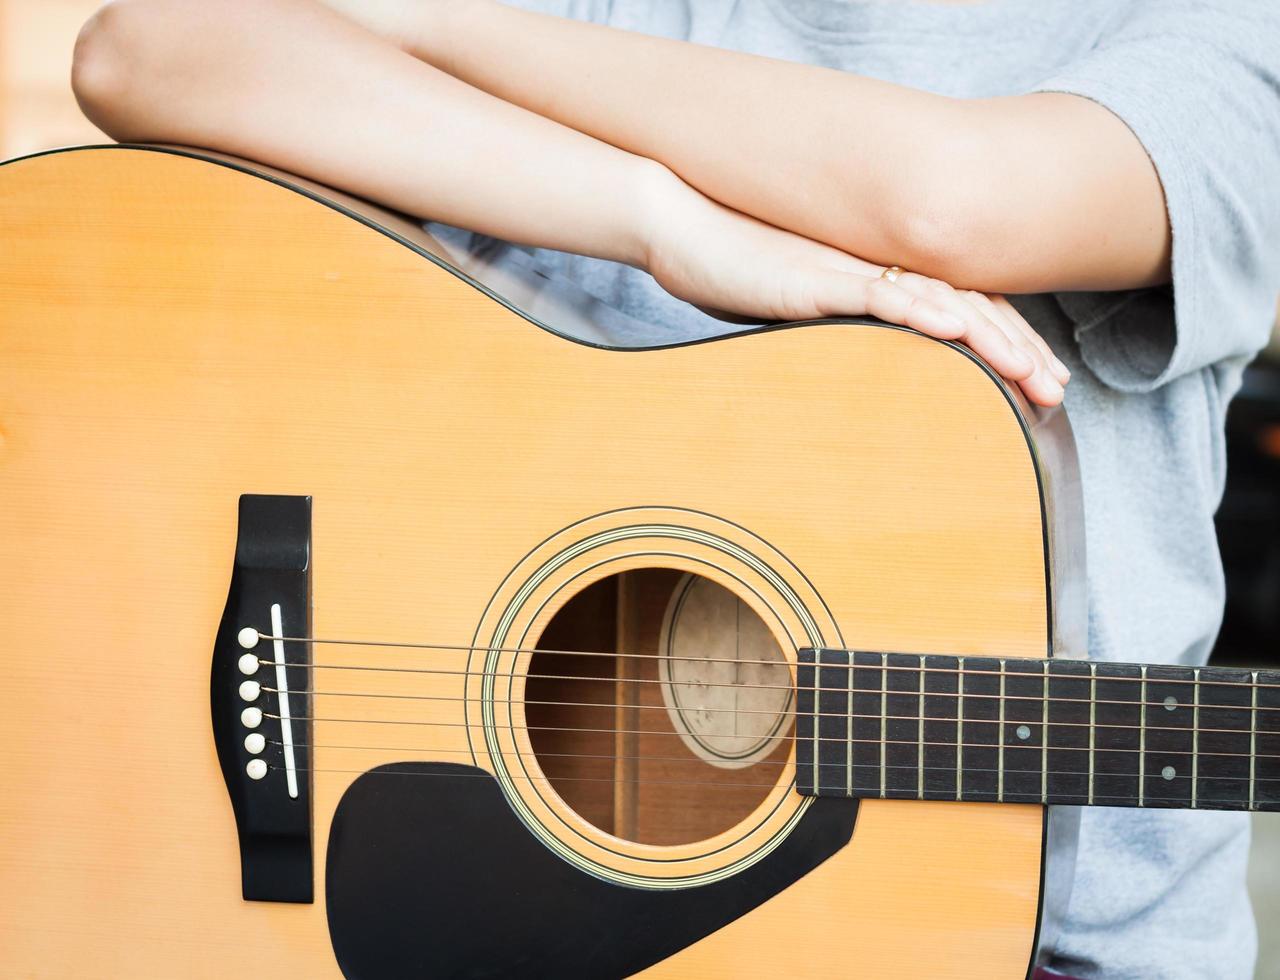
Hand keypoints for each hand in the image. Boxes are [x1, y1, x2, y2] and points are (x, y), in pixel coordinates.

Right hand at [640, 171, 1067, 406]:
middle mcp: (878, 271)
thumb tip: (858, 374)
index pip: (959, 313)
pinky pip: (880, 293)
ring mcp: (852, 272)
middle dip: (1020, 353)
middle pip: (968, 308)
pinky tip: (961, 329)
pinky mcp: (818, 278)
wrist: (683, 228)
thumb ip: (837, 335)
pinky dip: (924, 310)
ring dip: (992, 339)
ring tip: (1033, 374)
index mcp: (878, 283)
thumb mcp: (796, 314)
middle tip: (1058, 393)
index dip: (1005, 348)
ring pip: (940, 301)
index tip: (1038, 387)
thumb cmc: (732, 272)